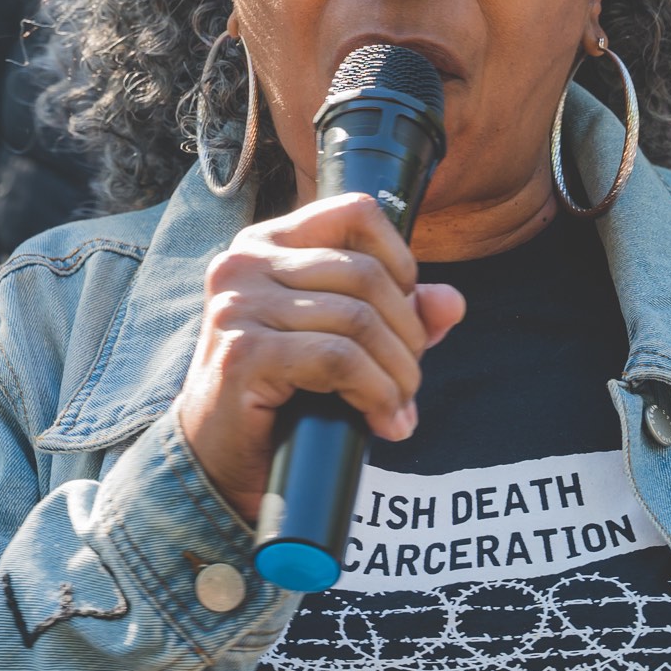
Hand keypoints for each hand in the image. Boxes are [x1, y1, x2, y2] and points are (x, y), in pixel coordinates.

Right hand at [175, 192, 464, 522]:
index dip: (400, 261)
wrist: (219, 458)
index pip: (356, 212)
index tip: (406, 315)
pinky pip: (338, 359)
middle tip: (409, 384)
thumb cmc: (281, 393)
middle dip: (407, 335)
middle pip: (366, 274)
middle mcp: (245, 262)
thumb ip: (397, 313)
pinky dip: (375, 392)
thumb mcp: (345, 340)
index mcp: (268, 243)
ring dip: (397, 373)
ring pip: (358, 319)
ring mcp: (238, 305)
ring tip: (398, 407)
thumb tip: (452, 302)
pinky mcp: (243, 352)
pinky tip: (380, 420)